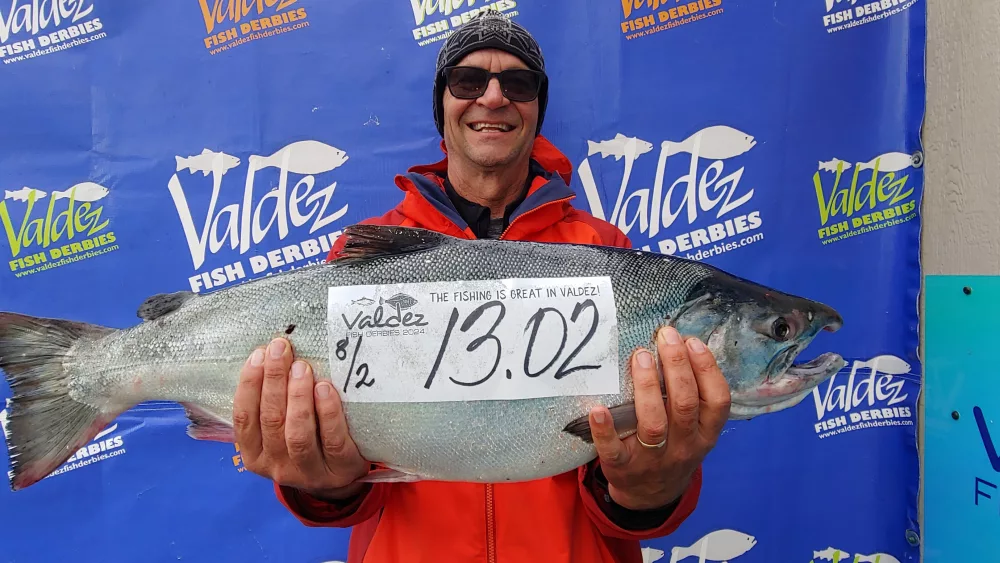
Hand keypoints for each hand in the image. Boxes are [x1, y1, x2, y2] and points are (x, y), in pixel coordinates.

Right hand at [233, 337, 369, 499]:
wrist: (341, 476)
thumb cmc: (307, 441)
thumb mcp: (280, 431)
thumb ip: (271, 404)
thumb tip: (269, 354)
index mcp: (255, 455)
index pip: (244, 418)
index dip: (249, 384)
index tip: (259, 354)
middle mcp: (277, 467)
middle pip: (271, 420)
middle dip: (274, 380)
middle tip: (281, 349)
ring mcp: (308, 472)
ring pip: (298, 433)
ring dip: (297, 396)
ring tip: (302, 367)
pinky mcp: (339, 469)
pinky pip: (331, 440)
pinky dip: (327, 413)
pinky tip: (324, 389)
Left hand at [588, 326, 730, 510]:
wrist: (649, 496)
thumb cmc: (673, 448)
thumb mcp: (695, 430)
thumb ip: (693, 397)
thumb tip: (680, 345)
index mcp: (705, 434)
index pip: (717, 401)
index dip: (707, 369)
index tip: (692, 341)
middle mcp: (683, 446)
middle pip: (685, 404)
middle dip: (677, 366)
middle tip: (665, 336)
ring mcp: (653, 458)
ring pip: (653, 423)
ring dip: (648, 387)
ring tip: (641, 356)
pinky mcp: (622, 467)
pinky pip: (613, 449)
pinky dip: (605, 429)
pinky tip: (597, 409)